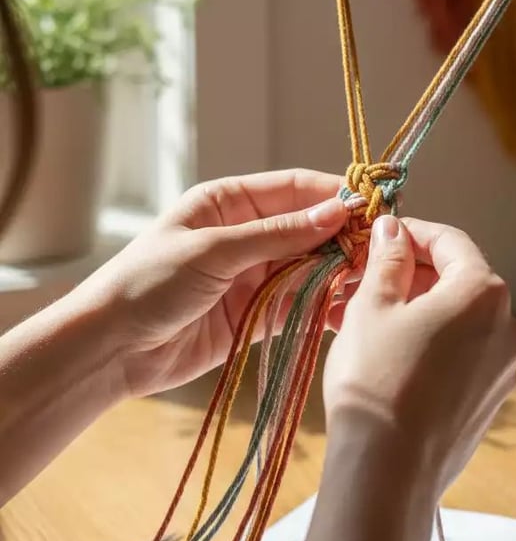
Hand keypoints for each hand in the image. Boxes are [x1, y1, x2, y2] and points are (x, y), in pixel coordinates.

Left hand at [73, 169, 348, 396]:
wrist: (110, 351)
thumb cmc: (147, 284)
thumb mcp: (212, 251)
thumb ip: (277, 235)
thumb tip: (336, 213)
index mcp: (230, 202)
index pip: (294, 189)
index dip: (333, 195)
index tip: (371, 207)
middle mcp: (248, 234)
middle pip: (309, 228)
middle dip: (343, 237)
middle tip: (380, 249)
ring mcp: (255, 274)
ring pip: (311, 266)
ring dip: (339, 271)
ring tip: (371, 279)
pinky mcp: (260, 313)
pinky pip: (302, 303)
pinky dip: (325, 305)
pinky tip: (349, 308)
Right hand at [322, 215, 515, 494]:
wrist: (388, 474)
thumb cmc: (376, 380)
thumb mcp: (373, 306)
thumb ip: (388, 259)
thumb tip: (392, 230)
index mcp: (484, 293)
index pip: (450, 241)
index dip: (412, 232)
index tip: (380, 235)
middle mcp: (507, 326)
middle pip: (456, 280)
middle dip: (409, 275)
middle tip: (362, 279)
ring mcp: (504, 367)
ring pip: (456, 319)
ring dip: (414, 309)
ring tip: (363, 317)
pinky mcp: (491, 399)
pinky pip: (460, 353)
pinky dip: (429, 341)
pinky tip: (387, 350)